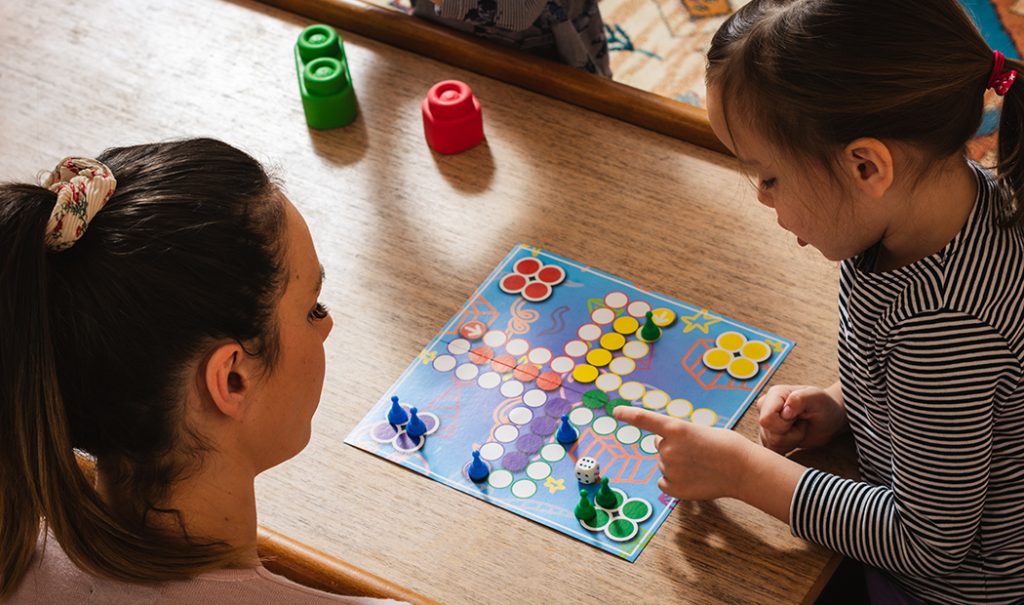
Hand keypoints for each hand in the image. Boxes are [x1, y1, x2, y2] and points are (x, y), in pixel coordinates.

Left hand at [613, 406, 756, 500]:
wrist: (743, 469)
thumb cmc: (725, 446)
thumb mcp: (697, 432)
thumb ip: (677, 438)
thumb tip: (663, 452)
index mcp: (675, 428)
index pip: (645, 419)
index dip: (629, 414)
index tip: (615, 412)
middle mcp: (668, 448)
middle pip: (660, 446)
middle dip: (673, 447)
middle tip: (696, 451)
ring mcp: (669, 469)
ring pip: (664, 464)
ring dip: (677, 464)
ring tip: (700, 465)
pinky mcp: (673, 488)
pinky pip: (664, 482)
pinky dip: (674, 482)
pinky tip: (692, 479)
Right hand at [755, 384, 847, 453]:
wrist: (828, 420)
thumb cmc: (824, 406)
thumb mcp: (817, 398)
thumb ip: (800, 399)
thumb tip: (784, 411)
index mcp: (774, 394)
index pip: (766, 419)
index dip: (785, 423)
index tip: (799, 416)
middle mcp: (765, 407)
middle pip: (768, 433)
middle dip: (789, 434)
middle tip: (801, 423)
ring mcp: (765, 422)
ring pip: (771, 443)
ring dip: (791, 440)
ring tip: (800, 428)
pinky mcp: (768, 436)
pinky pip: (772, 450)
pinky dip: (787, 447)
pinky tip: (795, 436)